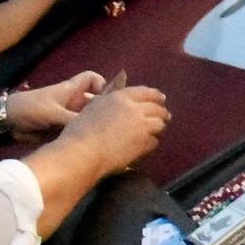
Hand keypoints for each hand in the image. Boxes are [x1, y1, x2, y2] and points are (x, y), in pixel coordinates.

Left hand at [5, 70, 103, 141]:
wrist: (6, 123)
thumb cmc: (30, 109)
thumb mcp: (54, 113)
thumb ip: (75, 120)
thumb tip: (96, 128)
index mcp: (71, 90)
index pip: (92, 79)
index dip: (101, 84)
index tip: (107, 99)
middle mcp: (72, 101)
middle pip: (93, 101)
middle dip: (102, 110)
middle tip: (113, 123)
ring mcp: (66, 115)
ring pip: (85, 118)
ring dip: (92, 125)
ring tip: (105, 137)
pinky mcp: (60, 129)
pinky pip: (76, 131)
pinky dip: (81, 136)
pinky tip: (89, 146)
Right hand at [54, 83, 170, 172]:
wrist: (83, 152)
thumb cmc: (81, 129)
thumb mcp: (94, 106)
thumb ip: (110, 100)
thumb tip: (120, 97)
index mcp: (121, 97)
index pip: (146, 92)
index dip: (155, 95)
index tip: (161, 99)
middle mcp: (135, 109)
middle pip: (157, 108)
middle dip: (161, 112)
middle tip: (164, 116)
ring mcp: (142, 126)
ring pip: (160, 124)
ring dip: (158, 127)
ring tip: (156, 131)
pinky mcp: (144, 143)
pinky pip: (154, 141)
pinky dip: (152, 142)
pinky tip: (146, 145)